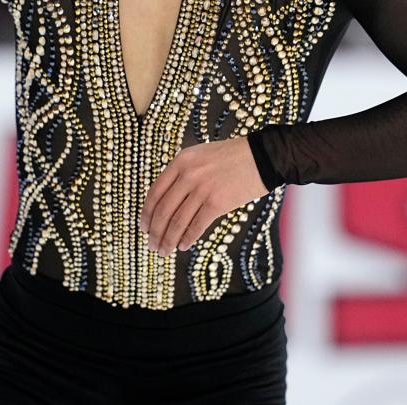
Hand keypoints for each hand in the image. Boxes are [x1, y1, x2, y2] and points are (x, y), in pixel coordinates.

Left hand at [138, 136, 270, 255]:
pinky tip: (183, 246)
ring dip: (168, 240)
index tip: (144, 227)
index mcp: (181, 161)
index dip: (147, 214)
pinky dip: (187, 238)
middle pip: (163, 210)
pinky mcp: (218, 203)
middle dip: (155, 232)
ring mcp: (202, 189)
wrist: (262, 156)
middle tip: (152, 245)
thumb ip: (182, 173)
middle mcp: (188, 174)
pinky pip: (196, 226)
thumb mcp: (200, 156)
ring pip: (177, 221)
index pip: (155, 192)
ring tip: (164, 250)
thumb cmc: (231, 157)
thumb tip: (167, 202)